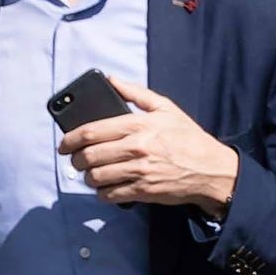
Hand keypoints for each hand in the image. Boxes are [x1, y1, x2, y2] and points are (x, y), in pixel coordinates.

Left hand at [63, 81, 241, 213]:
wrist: (212, 169)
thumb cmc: (188, 137)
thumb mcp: (165, 107)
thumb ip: (135, 92)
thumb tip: (110, 79)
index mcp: (138, 125)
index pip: (92, 131)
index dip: (70, 139)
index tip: (63, 144)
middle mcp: (136, 148)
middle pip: (90, 156)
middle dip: (76, 159)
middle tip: (75, 160)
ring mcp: (139, 172)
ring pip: (97, 177)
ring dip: (87, 177)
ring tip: (89, 173)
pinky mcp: (144, 191)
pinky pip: (111, 195)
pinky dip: (102, 193)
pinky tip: (104, 188)